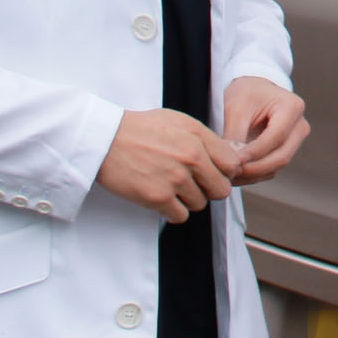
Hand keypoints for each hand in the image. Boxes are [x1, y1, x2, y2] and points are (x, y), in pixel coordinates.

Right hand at [97, 108, 240, 222]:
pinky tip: (162, 198)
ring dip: (187, 200)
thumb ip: (204, 139)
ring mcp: (175, 179)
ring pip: (200, 204)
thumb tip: (226, 156)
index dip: (224, 171)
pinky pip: (180, 215)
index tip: (213, 173)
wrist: (105, 139)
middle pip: (221, 190)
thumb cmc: (140, 129)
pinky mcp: (158, 197)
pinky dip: (172, 211)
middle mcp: (191, 158)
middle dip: (209, 189)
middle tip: (193, 184)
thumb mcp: (179, 121)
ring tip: (170, 187)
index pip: (232, 165)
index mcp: (198, 137)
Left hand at [222, 75, 308, 183]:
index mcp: (292, 107)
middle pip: (281, 156)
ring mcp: (295, 140)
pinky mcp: (285, 151)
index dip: (254, 152)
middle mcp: (299, 126)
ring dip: (253, 175)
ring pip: (277, 166)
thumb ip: (235, 135)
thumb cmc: (247, 93)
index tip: (233, 161)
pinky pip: (272, 169)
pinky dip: (254, 174)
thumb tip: (231, 163)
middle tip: (230, 172)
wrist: (253, 90)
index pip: (276, 137)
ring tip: (229, 175)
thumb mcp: (237, 107)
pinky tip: (236, 173)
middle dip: (254, 168)